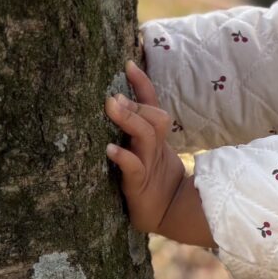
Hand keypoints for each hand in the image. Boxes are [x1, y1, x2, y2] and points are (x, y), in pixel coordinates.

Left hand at [105, 61, 189, 234]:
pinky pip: (133, 167)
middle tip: (113, 96)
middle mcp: (153, 148)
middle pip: (155, 118)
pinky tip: (110, 149)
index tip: (128, 64)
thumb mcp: (146, 153)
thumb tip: (115, 103)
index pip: (153, 105)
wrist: (167, 215)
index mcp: (155, 139)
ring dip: (128, 120)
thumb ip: (137, 130)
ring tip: (111, 107)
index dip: (142, 84)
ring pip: (145, 136)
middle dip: (136, 105)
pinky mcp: (139, 185)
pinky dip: (124, 157)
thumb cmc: (151, 183)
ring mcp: (148, 165)